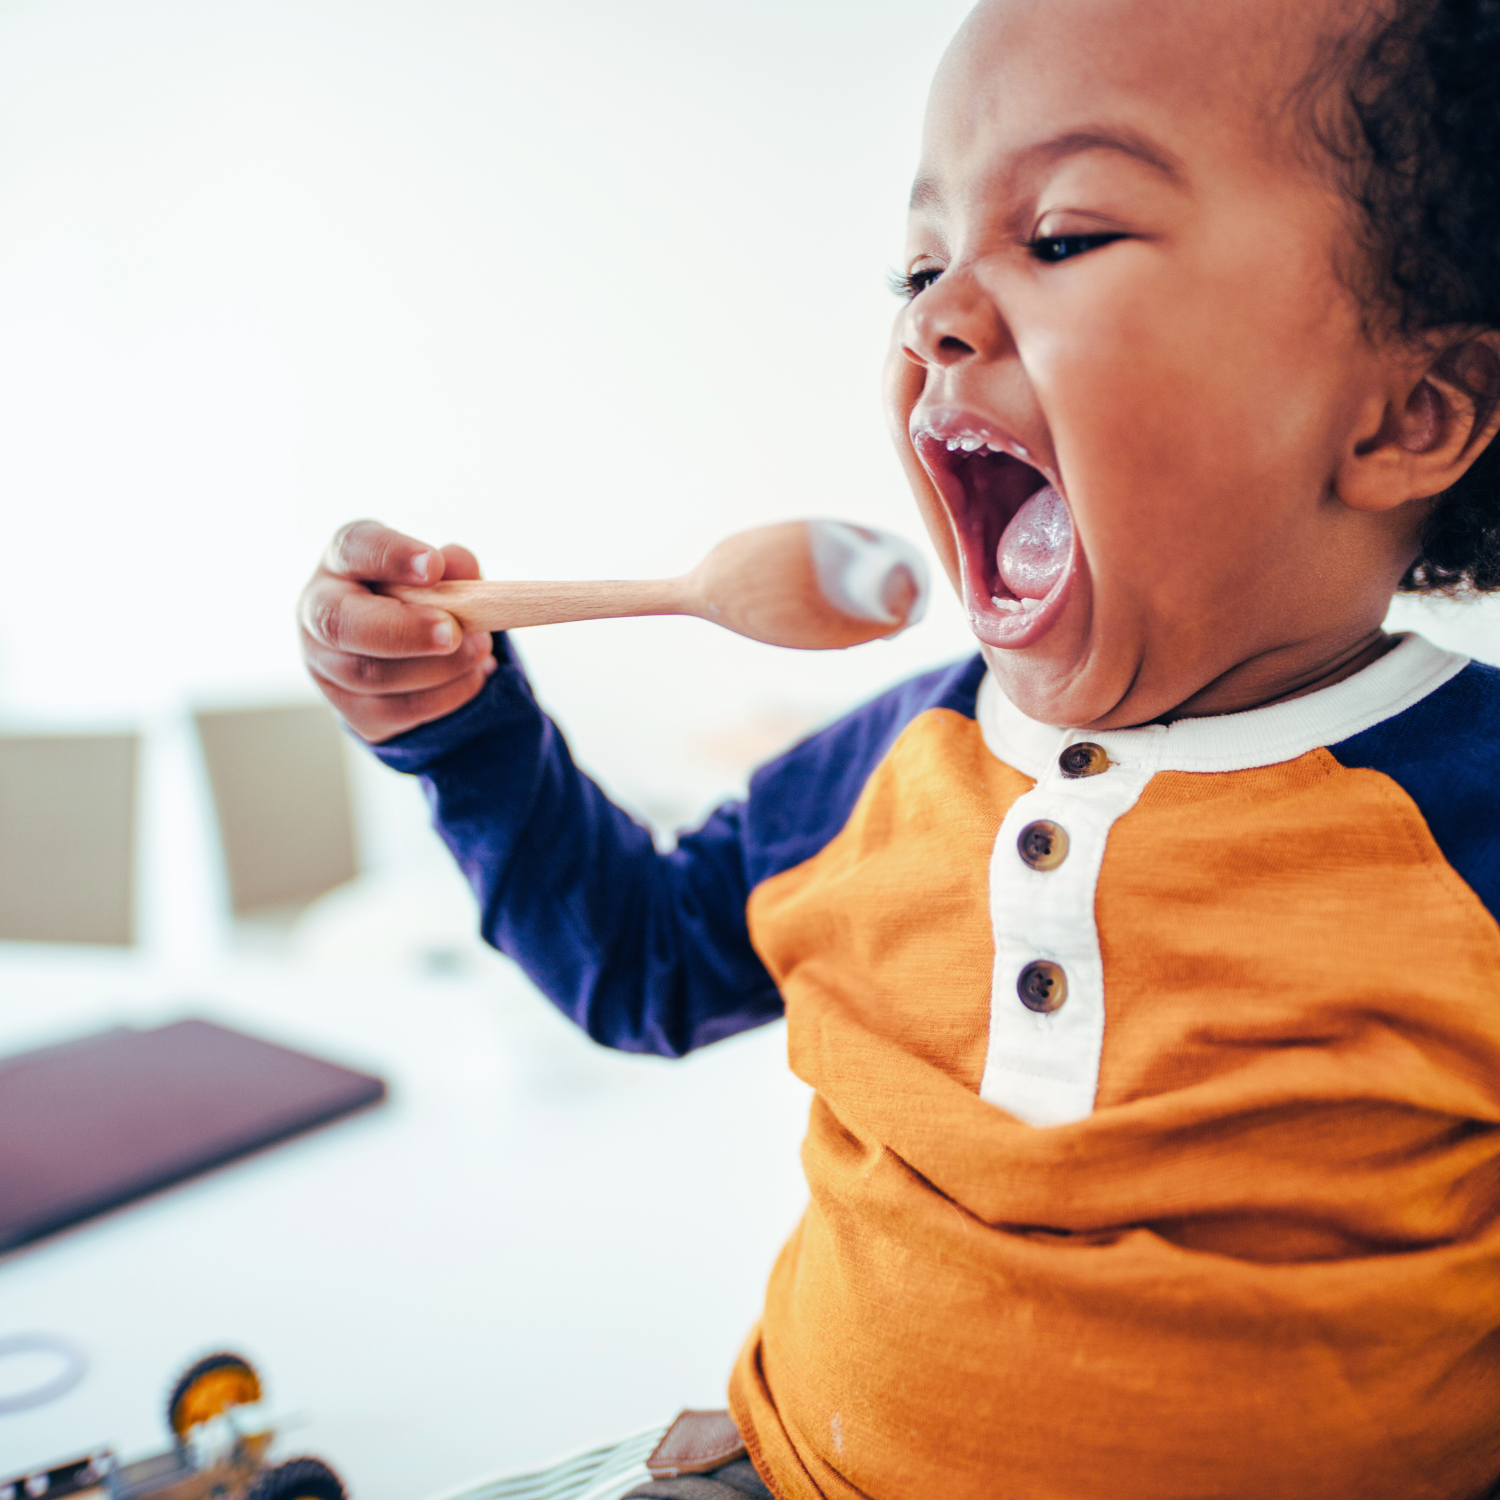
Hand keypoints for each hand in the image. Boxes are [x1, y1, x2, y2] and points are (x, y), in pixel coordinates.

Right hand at [299, 520, 496, 742]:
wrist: (401, 652)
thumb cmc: (419, 598)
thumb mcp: (438, 572)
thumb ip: (451, 565)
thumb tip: (458, 565)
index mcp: (341, 561)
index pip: (353, 548)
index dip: (391, 556)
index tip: (433, 565)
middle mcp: (318, 611)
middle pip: (341, 624)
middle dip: (404, 630)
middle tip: (454, 632)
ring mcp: (325, 666)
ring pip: (371, 676)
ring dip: (438, 668)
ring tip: (480, 650)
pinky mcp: (350, 710)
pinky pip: (395, 711)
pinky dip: (445, 697)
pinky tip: (473, 677)